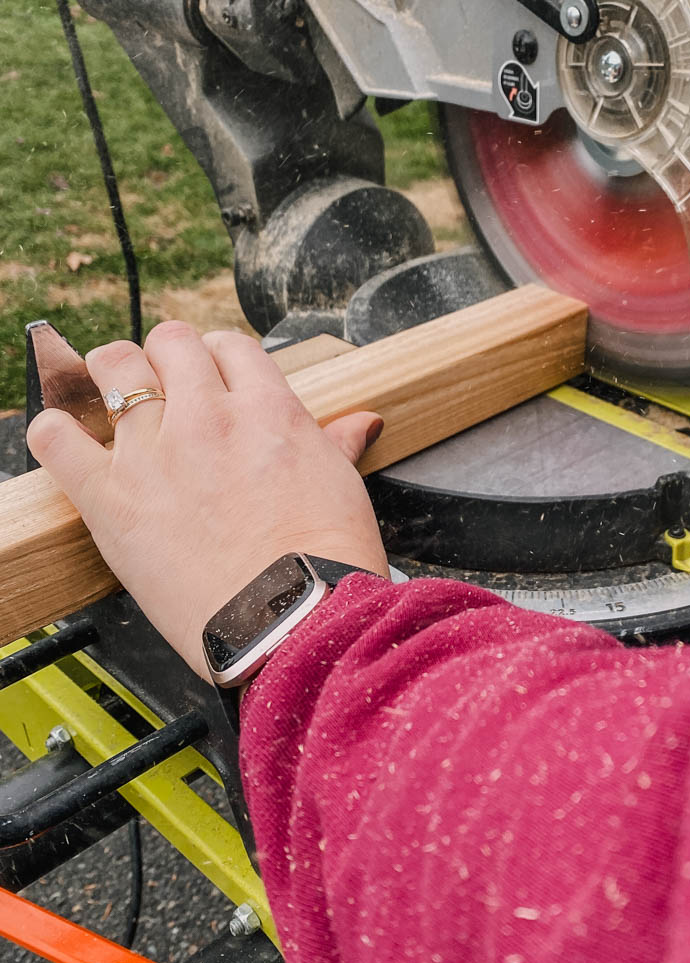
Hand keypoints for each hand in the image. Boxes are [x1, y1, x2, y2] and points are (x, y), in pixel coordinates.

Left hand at [27, 322, 388, 676]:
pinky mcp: (110, 498)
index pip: (231, 346)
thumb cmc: (324, 562)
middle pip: (171, 341)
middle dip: (168, 359)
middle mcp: (207, 417)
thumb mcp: (342, 488)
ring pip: (112, 367)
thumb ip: (337, 444)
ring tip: (115, 400)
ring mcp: (153, 452)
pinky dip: (54, 432)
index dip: (220, 361)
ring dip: (112, 376)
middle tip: (168, 391)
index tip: (216, 384)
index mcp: (268, 410)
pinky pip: (56, 439)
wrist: (290, 621)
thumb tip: (361, 422)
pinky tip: (67, 440)